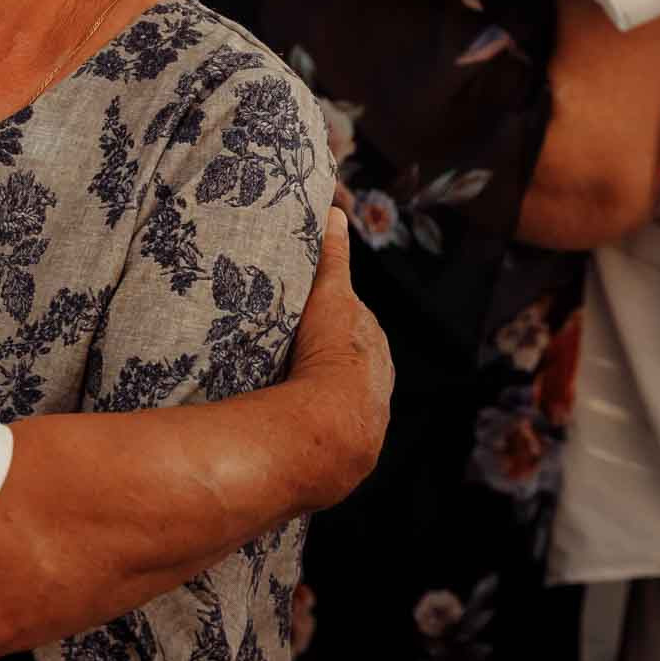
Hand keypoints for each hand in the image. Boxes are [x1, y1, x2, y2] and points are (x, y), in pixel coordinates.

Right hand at [282, 197, 394, 507]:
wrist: (332, 427)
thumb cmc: (332, 356)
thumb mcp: (329, 296)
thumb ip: (332, 256)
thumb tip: (336, 213)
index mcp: (375, 345)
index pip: (354, 324)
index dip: (330, 315)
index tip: (304, 312)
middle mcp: (378, 381)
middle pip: (349, 359)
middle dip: (326, 353)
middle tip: (288, 347)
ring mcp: (366, 417)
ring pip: (339, 395)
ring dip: (318, 391)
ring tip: (282, 386)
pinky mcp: (349, 447)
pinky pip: (328, 425)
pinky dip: (312, 420)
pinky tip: (288, 419)